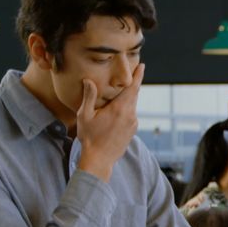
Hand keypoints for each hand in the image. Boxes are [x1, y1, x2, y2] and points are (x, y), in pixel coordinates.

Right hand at [77, 63, 144, 181]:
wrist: (99, 160)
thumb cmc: (90, 138)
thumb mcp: (85, 116)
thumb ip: (88, 97)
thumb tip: (89, 81)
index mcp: (120, 109)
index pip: (132, 88)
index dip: (138, 76)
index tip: (142, 66)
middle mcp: (130, 115)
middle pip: (134, 95)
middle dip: (132, 85)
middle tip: (131, 73)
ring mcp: (133, 123)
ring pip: (132, 105)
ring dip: (127, 98)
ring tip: (117, 95)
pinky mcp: (133, 130)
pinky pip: (131, 115)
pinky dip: (126, 109)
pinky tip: (115, 111)